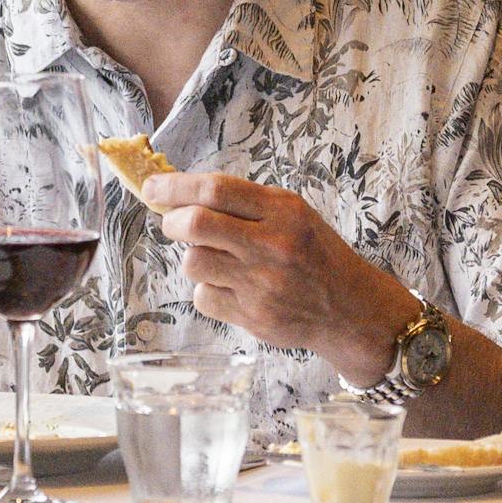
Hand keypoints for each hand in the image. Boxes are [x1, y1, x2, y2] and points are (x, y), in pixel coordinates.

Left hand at [139, 171, 418, 381]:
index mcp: (283, 211)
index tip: (152, 187)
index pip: (216, 189)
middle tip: (173, 223)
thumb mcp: (292, 213)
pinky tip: (232, 288)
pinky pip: (204, 297)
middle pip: (196, 225)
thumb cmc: (314, 253)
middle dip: (172, 221)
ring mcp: (262, 284)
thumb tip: (180, 194)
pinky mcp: (254, 316)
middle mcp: (272, 245)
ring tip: (216, 259)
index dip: (175, 186)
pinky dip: (208, 290)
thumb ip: (244, 203)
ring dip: (193, 258)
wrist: (349, 307)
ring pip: (193, 263)